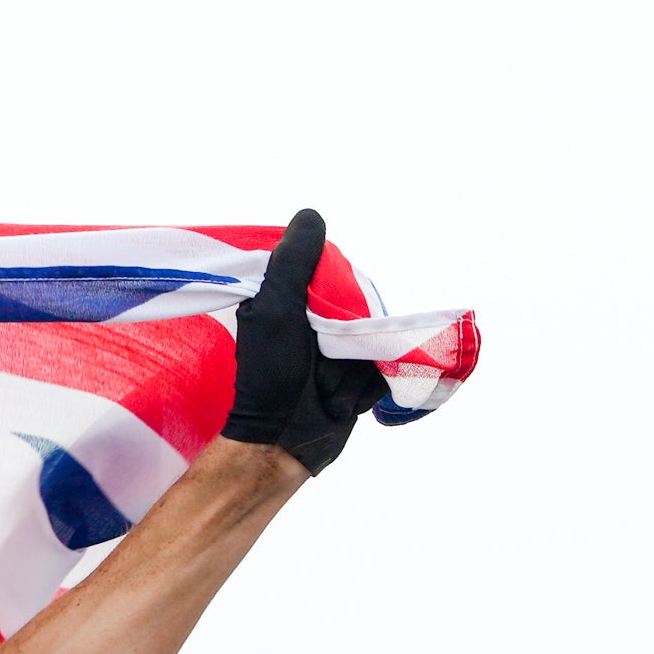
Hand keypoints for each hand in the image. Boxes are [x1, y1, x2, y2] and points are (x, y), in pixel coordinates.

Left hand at [219, 209, 385, 475]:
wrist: (283, 438)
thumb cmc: (269, 373)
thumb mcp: (274, 308)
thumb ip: (292, 261)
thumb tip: (311, 215)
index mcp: (294, 297)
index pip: (335, 270)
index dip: (335, 287)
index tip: (320, 312)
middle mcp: (318, 318)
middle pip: (361, 300)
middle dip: (349, 328)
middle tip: (321, 356)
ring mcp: (340, 347)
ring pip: (376, 332)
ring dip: (359, 357)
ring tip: (330, 381)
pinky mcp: (359, 375)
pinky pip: (385, 362)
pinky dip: (370, 379)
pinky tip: (345, 395)